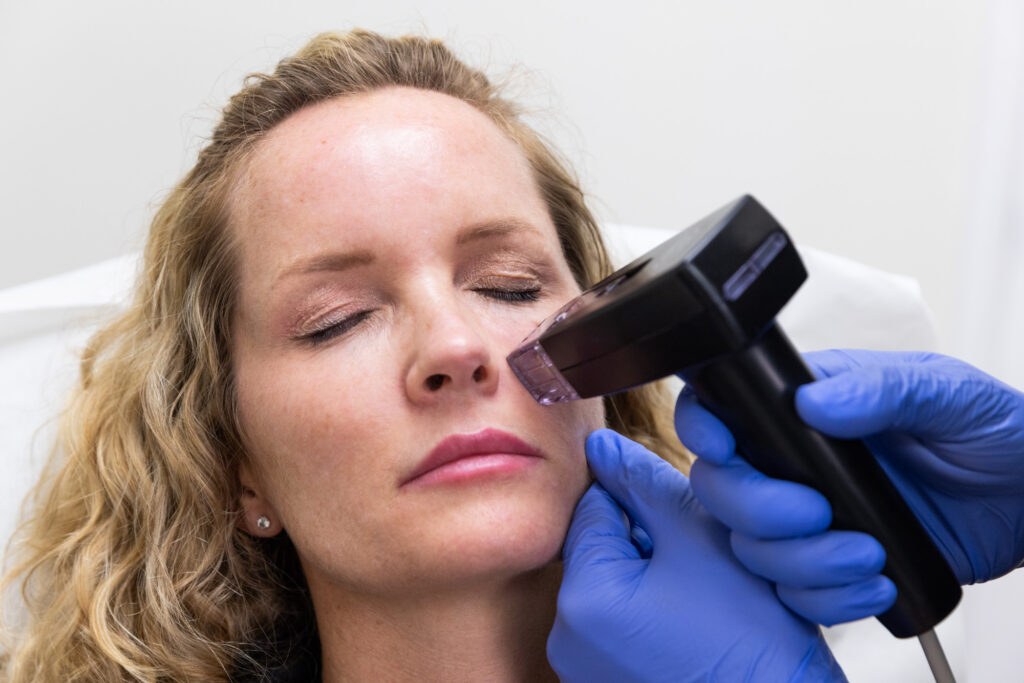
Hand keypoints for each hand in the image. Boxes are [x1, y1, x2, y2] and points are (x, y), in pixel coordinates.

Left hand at [548, 429, 843, 681]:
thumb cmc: (754, 647)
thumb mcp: (703, 541)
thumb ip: (646, 484)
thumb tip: (602, 446)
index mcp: (582, 597)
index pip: (594, 507)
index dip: (643, 499)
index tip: (685, 518)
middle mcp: (568, 641)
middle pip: (605, 552)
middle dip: (650, 543)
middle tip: (706, 564)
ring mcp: (586, 673)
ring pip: (618, 591)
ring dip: (656, 581)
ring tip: (709, 603)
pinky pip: (625, 633)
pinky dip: (657, 621)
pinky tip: (700, 632)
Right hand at [675, 349, 1023, 625]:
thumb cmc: (993, 432)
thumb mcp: (948, 394)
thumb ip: (884, 389)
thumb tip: (816, 402)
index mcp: (805, 405)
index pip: (722, 407)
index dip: (704, 426)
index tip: (723, 446)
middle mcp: (795, 461)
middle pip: (720, 487)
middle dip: (757, 508)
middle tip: (816, 511)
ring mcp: (810, 514)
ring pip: (751, 547)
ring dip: (800, 561)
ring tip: (864, 554)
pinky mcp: (832, 563)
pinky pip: (794, 592)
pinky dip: (826, 598)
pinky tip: (876, 583)